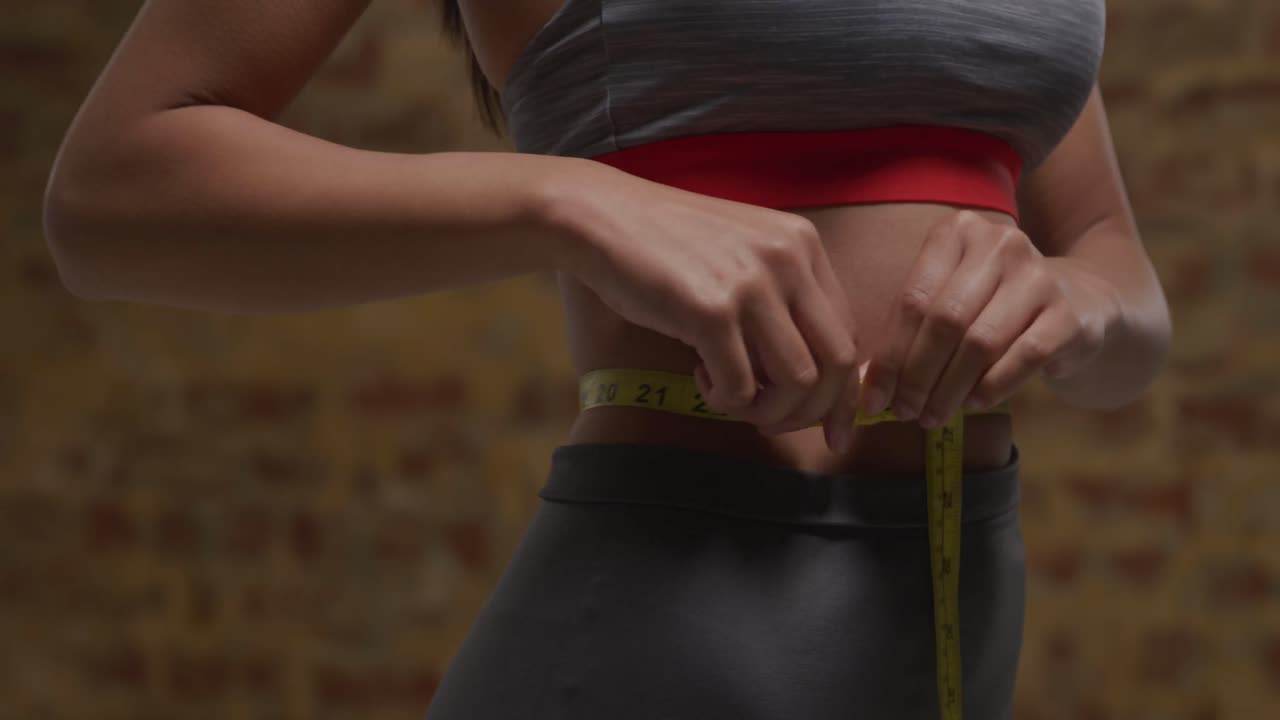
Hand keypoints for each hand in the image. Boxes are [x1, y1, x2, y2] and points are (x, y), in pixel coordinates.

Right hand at [549, 159, 861, 451]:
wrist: (602, 216)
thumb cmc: (666, 243)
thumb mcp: (742, 254)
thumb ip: (780, 298)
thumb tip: (808, 375)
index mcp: (803, 246)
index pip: (848, 334)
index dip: (842, 392)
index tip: (831, 429)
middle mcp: (788, 260)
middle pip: (838, 363)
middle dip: (812, 411)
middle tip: (773, 424)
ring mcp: (751, 285)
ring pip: (797, 382)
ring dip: (766, 411)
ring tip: (731, 399)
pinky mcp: (710, 312)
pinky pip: (740, 388)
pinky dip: (723, 401)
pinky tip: (699, 377)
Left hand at [857, 210, 1122, 427]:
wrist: (1081, 304)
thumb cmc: (993, 307)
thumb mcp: (949, 304)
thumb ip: (908, 337)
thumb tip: (866, 389)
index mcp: (958, 232)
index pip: (912, 299)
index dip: (890, 354)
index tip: (873, 399)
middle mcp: (999, 244)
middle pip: (944, 320)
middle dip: (917, 375)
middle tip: (903, 412)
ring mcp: (1039, 276)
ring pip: (980, 341)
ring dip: (949, 388)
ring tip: (931, 416)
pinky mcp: (1069, 313)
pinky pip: (1023, 357)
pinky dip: (992, 386)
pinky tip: (973, 403)